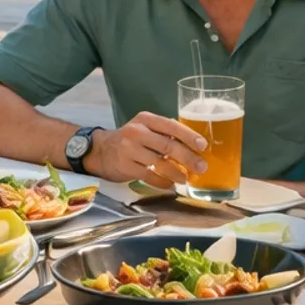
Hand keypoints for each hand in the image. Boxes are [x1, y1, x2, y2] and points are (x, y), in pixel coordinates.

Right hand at [88, 112, 209, 185]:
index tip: (203, 146)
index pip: (171, 125)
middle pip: (168, 145)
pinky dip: (162, 182)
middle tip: (202, 167)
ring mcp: (129, 149)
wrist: (101, 151)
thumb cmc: (130, 140)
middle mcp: (136, 132)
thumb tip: (193, 144)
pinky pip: (149, 176)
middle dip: (188, 158)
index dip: (188, 136)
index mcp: (146, 119)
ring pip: (159, 163)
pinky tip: (170, 185)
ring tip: (187, 179)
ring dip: (177, 173)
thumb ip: (164, 132)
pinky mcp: (125, 166)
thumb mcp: (145, 128)